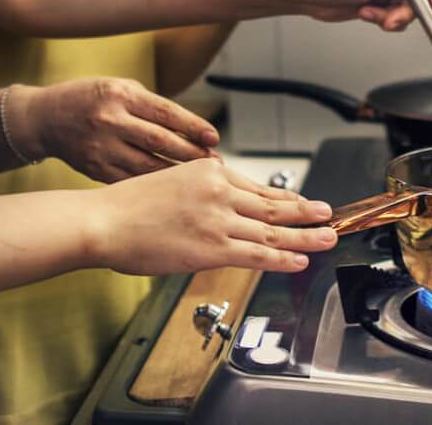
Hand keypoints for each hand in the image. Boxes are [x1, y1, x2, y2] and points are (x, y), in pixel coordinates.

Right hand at [29, 77, 218, 182]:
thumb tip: (193, 129)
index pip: (165, 112)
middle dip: (191, 154)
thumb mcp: (120, 88)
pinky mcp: (95, 170)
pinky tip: (171, 191)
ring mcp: (101, 148)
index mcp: (120, 95)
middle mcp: (110, 120)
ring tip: (198, 179)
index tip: (213, 138)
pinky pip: (131, 181)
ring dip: (177, 174)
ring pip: (148, 166)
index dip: (193, 126)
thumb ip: (151, 105)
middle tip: (214, 163)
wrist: (44, 119)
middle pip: (160, 141)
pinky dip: (154, 188)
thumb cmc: (90, 99)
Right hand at [83, 158, 337, 273]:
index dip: (284, 197)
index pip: (256, 187)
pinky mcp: (212, 248)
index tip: (301, 202)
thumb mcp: (169, 182)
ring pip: (273, 229)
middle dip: (305, 212)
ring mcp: (218, 220)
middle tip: (328, 215)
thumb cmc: (125, 206)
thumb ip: (199, 192)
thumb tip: (222, 207)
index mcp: (208, 170)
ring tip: (327, 238)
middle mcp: (219, 191)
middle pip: (273, 204)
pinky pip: (257, 254)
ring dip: (305, 236)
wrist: (103, 221)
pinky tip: (299, 260)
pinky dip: (282, 257)